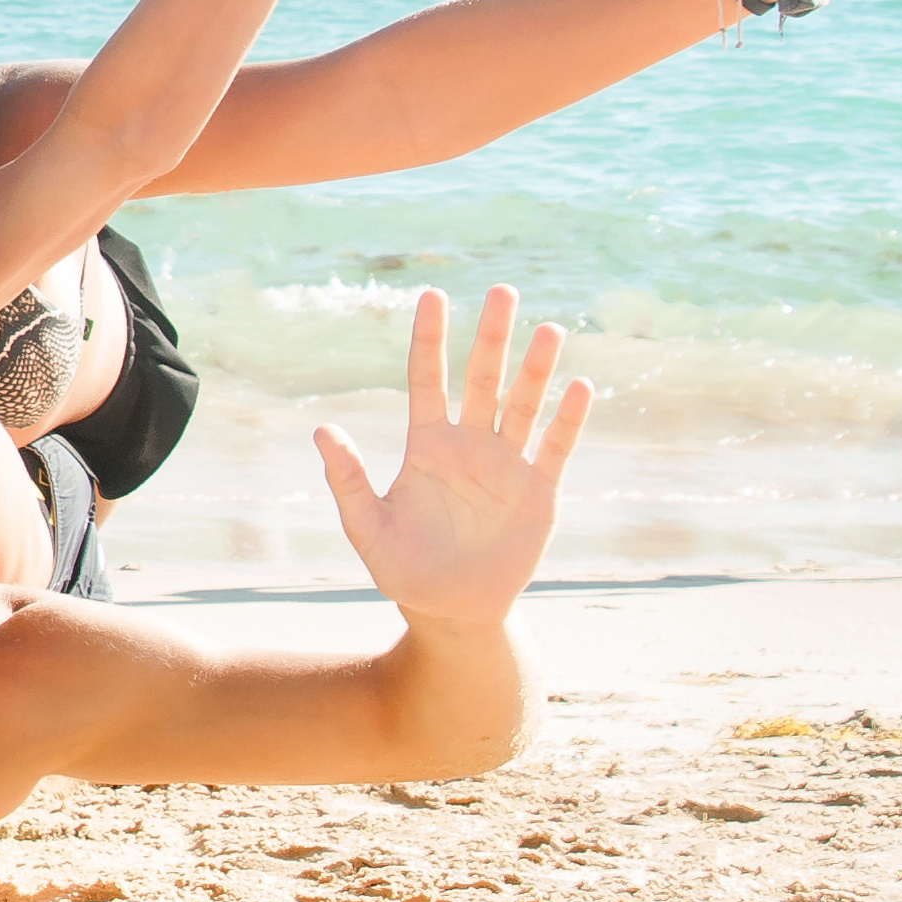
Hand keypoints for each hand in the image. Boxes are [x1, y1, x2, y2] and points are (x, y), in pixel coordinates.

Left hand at [315, 284, 590, 634]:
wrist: (451, 610)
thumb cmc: (402, 569)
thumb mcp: (365, 525)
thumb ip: (346, 478)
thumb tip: (321, 429)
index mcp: (426, 446)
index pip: (427, 380)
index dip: (430, 339)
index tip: (432, 294)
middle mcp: (469, 446)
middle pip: (481, 380)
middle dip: (491, 337)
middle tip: (503, 290)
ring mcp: (506, 466)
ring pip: (524, 406)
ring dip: (536, 369)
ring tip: (549, 328)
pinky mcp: (538, 494)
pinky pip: (554, 449)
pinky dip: (568, 419)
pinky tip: (580, 385)